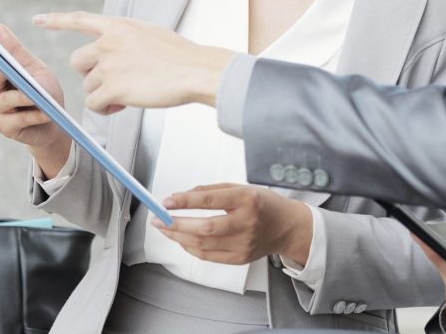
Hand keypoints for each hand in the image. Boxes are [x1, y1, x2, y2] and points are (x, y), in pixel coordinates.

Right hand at [0, 23, 70, 176]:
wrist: (55, 122)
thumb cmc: (44, 91)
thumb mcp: (35, 68)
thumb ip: (17, 52)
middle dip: (2, 72)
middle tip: (8, 68)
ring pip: (7, 100)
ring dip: (24, 97)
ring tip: (36, 97)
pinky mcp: (4, 127)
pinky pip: (18, 119)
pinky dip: (34, 115)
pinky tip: (46, 113)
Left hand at [33, 12, 233, 112]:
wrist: (195, 70)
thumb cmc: (181, 56)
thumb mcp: (150, 34)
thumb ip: (127, 39)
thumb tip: (115, 52)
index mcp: (118, 26)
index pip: (80, 19)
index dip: (57, 20)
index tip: (37, 20)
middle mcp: (108, 42)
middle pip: (78, 62)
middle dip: (90, 75)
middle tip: (111, 83)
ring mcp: (109, 65)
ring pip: (89, 86)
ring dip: (104, 94)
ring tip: (130, 95)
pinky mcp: (112, 87)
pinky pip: (94, 104)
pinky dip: (106, 109)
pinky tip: (123, 106)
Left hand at [150, 183, 312, 265]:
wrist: (286, 227)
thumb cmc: (262, 203)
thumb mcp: (240, 187)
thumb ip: (211, 190)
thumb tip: (180, 197)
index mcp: (247, 199)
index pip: (210, 200)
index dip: (185, 202)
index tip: (167, 202)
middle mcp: (246, 223)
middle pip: (205, 228)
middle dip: (176, 224)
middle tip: (159, 219)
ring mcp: (244, 244)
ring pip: (204, 245)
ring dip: (179, 237)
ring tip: (165, 229)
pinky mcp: (240, 258)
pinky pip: (209, 256)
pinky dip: (191, 248)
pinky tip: (182, 239)